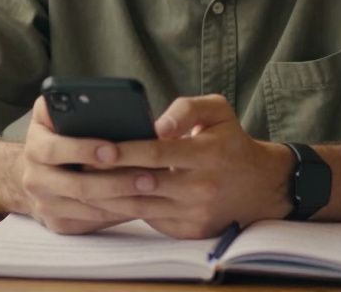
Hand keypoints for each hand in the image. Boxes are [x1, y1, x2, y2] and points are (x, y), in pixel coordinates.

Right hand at [16, 97, 146, 233]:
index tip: (114, 150)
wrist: (40, 171)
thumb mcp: (61, 114)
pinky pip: (91, 221)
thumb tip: (112, 107)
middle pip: (76, 185)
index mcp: (35, 143)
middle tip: (149, 177)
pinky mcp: (57, 222)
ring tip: (152, 190)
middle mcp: (33, 175)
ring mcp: (44, 202)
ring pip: (88, 206)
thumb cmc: (61, 134)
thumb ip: (76, 107)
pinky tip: (141, 204)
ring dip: (123, 201)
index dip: (84, 149)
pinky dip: (117, 213)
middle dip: (115, 181)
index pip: (55, 149)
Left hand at [91, 94, 292, 238]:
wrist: (261, 185)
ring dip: (112, 196)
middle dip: (110, 176)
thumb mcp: (217, 111)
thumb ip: (186, 109)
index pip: (158, 153)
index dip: (127, 151)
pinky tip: (107, 198)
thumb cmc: (231, 141)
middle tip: (80, 166)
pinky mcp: (190, 231)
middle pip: (145, 183)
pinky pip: (151, 220)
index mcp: (208, 154)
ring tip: (86, 183)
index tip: (100, 147)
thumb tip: (157, 125)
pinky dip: (128, 210)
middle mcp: (202, 187)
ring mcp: (196, 213)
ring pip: (143, 207)